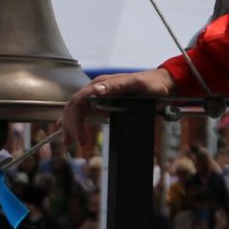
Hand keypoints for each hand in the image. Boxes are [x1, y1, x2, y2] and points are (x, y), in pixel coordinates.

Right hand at [58, 68, 176, 153]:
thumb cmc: (151, 84)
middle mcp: (97, 88)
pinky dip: (73, 120)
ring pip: (75, 109)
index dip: (76, 122)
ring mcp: (99, 95)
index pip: (78, 102)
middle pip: (73, 107)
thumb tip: (96, 90)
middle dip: (70, 126)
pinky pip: (83, 110)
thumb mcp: (137, 84)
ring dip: (69, 125)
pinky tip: (66, 128)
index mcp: (101, 84)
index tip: (82, 140)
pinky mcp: (103, 101)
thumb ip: (117, 86)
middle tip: (76, 144)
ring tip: (68, 142)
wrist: (161, 84)